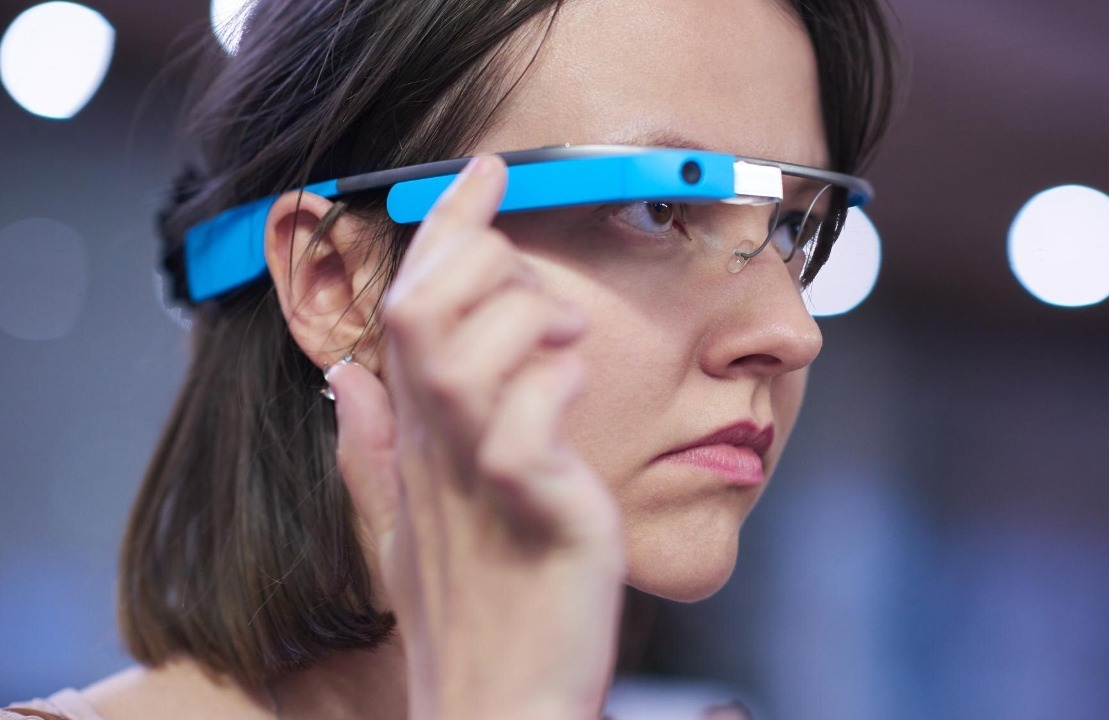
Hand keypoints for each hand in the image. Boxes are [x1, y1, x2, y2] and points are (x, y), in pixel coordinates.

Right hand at [325, 156, 625, 719]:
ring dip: (523, 314)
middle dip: (483, 258)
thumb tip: (345, 381)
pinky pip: (528, 420)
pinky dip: (556, 380)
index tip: (485, 173)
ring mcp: (479, 474)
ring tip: (566, 337)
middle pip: (424, 306)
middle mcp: (434, 446)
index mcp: (412, 438)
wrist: (496, 705)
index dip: (447, 228)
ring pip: (464, 347)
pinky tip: (577, 382)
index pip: (411, 304)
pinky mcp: (534, 507)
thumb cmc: (469, 612)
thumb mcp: (408, 524)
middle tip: (539, 284)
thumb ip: (373, 449)